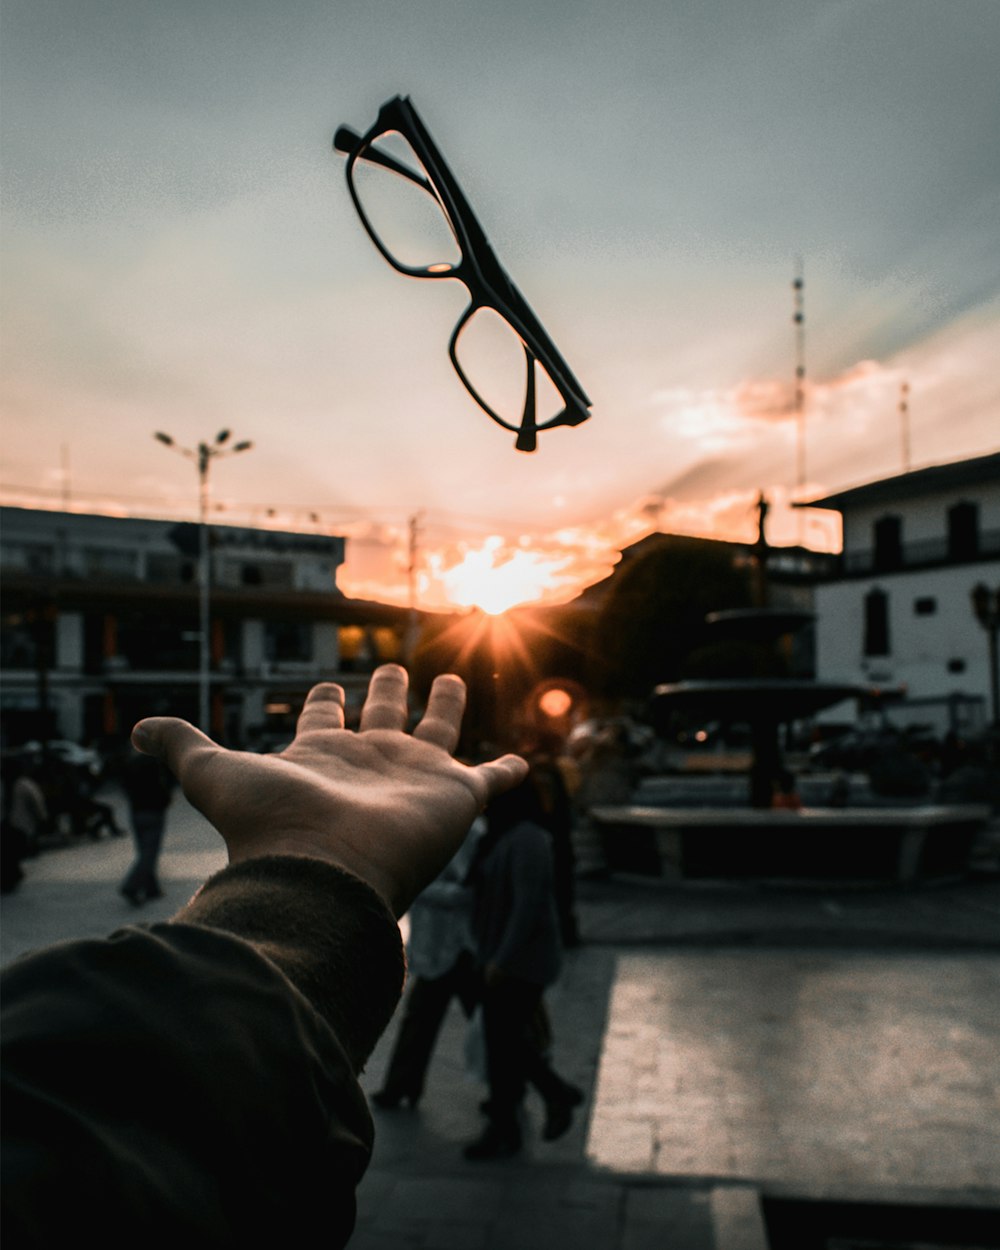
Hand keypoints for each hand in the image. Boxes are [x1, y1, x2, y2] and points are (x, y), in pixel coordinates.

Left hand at [131, 665, 526, 915]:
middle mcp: (369, 764)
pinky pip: (490, 780)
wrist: (325, 870)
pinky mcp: (455, 796)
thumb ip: (180, 747)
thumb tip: (133, 732)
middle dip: (384, 692)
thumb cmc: (272, 824)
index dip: (321, 701)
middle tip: (390, 667)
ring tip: (449, 680)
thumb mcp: (215, 773)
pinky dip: (507, 772)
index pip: (322, 720)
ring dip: (443, 707)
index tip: (323, 683)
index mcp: (322, 756)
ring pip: (436, 733)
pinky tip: (523, 763)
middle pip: (381, 717)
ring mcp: (414, 779)